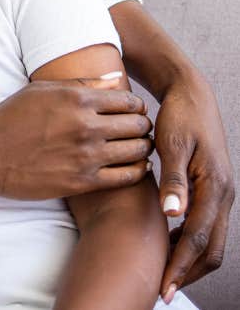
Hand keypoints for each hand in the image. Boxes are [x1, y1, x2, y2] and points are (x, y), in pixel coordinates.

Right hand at [0, 77, 153, 199]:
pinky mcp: (84, 181)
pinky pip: (127, 176)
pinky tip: (135, 166)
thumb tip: (115, 78)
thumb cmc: (10, 119)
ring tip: (138, 146)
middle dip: (142, 125)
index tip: (132, 109)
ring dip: (142, 147)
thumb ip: (81, 84)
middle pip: (137, 124)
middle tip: (138, 128)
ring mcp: (87, 155)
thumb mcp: (40, 90)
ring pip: (137, 150)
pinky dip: (137, 170)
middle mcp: (86, 125)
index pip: (127, 99)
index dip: (135, 105)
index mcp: (76, 99)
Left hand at [156, 70, 234, 301]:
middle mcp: (223, 195)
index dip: (181, 264)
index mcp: (215, 187)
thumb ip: (173, 180)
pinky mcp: (212, 190)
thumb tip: (172, 216)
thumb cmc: (179, 117)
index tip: (162, 285)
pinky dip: (189, 242)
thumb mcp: (173, 145)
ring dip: (189, 260)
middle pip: (211, 249)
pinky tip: (167, 245)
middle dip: (188, 272)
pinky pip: (206, 226)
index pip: (199, 238)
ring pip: (211, 241)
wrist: (191, 95)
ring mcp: (220, 194)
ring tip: (163, 274)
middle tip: (162, 290)